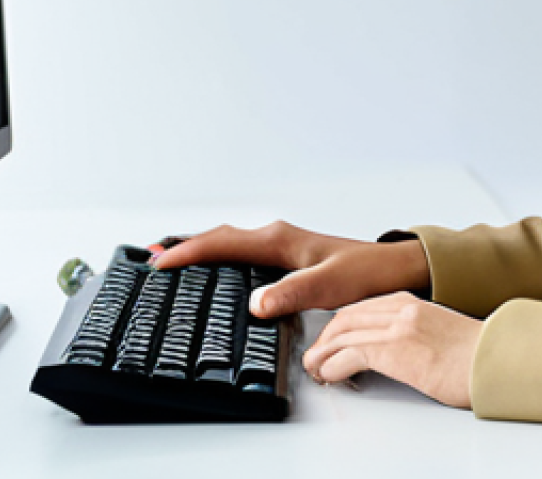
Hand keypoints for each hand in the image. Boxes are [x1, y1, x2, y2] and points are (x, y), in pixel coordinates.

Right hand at [151, 221, 430, 312]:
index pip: (223, 242)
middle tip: (148, 261)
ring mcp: (281, 247)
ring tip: (169, 265)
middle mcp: (276, 238)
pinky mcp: (286, 259)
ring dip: (200, 253)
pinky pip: (241, 255)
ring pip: (229, 245)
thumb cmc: (366, 272)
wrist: (393, 269)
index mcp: (280, 240)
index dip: (188, 252)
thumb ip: (292, 293)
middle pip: (219, 238)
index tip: (158, 263)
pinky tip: (214, 276)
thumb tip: (255, 304)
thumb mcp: (329, 285)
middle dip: (184, 247)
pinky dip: (219, 260)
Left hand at [306, 292, 481, 408]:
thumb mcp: (439, 333)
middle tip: (315, 356)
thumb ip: (414, 334)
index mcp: (412, 302)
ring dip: (322, 353)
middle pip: (347, 317)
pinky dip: (333, 365)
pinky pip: (350, 354)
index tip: (330, 339)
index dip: (339, 324)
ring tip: (315, 368)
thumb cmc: (475, 354)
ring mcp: (398, 327)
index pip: (363, 307)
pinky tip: (329, 375)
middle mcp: (402, 309)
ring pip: (343, 333)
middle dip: (325, 337)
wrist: (495, 360)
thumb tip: (398, 353)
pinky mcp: (396, 349)